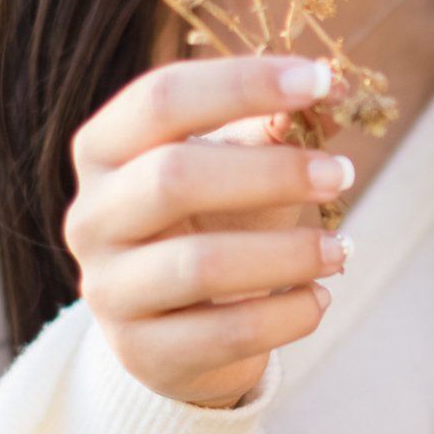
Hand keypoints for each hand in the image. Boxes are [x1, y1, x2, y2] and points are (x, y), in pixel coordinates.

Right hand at [65, 54, 354, 411]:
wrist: (177, 330)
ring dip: (289, 253)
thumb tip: (330, 94)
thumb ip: (273, 128)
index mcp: (104, 150)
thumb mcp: (235, 166)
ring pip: (200, 265)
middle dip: (271, 172)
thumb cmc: (210, 223)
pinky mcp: (143, 352)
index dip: (241, 83)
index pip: (161, 99)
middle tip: (343, 174)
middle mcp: (91, 216)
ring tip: (342, 249)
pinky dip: (288, 314)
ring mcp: (109, 289)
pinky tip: (319, 299)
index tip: (321, 80)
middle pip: (172, 178)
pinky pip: (226, 334)